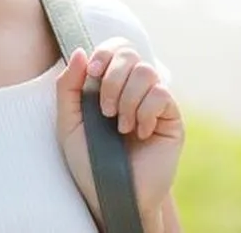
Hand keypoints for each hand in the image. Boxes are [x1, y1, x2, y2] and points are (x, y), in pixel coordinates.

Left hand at [55, 38, 184, 229]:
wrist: (111, 194)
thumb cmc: (89, 161)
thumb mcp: (68, 122)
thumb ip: (68, 87)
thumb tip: (80, 51)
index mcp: (110, 84)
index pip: (115, 47)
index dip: (105, 53)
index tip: (93, 74)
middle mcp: (134, 88)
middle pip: (130, 53)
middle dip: (113, 79)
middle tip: (105, 110)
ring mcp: (155, 101)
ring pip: (146, 72)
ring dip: (127, 99)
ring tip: (121, 127)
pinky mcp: (172, 118)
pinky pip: (162, 94)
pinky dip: (145, 112)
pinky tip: (140, 133)